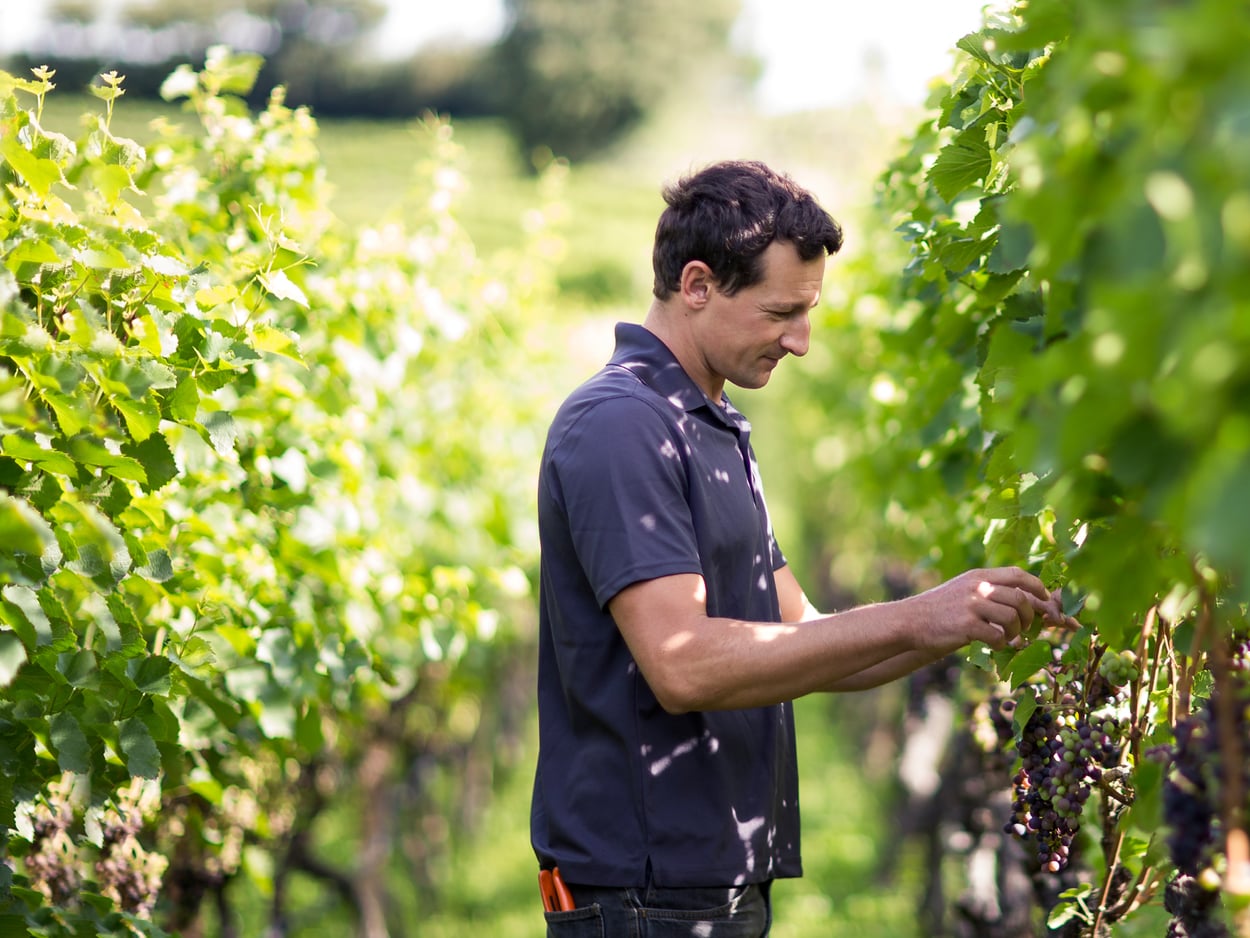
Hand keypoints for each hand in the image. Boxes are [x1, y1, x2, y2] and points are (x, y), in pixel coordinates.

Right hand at [905, 566, 1063, 652]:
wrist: (910, 621)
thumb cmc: (940, 609)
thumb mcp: (964, 590)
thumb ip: (989, 591)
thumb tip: (1024, 601)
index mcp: (978, 576)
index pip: (1017, 574)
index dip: (1037, 587)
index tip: (1045, 599)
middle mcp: (977, 587)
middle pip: (1020, 598)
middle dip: (1029, 616)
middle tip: (1024, 628)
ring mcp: (971, 606)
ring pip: (1012, 617)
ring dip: (1016, 632)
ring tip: (1008, 638)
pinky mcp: (966, 626)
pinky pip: (998, 636)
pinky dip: (1001, 644)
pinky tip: (994, 646)